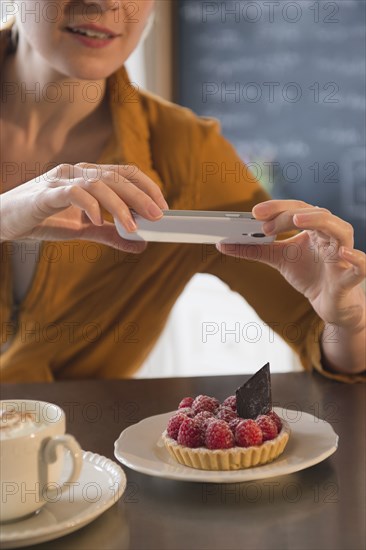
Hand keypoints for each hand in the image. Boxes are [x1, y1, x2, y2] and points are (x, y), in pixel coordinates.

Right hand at [0, 163, 168, 251]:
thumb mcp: (82, 230)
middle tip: (157, 216)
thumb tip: (140, 245)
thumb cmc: (42, 220)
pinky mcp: (45, 193)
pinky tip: (97, 221)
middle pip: (116, 177)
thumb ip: (110, 234)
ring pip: (98, 183)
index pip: (124, 172)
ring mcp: (60, 180)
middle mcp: (76, 172)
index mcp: (87, 176)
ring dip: (119, 205)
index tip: (162, 205)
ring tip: (132, 226)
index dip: (146, 186)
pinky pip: (73, 192)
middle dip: (140, 196)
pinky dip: (89, 205)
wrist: (3, 222)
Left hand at [217, 200, 365, 331]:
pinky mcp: (352, 276)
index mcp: (314, 227)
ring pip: (340, 230)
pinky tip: (343, 253)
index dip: (277, 208)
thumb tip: (223, 244)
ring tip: (298, 221)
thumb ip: (253, 251)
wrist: (330, 303)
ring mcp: (344, 254)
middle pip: (315, 215)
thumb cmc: (309, 274)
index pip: (297, 209)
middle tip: (264, 224)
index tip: (254, 213)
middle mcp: (331, 235)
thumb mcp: (278, 260)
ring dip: (319, 222)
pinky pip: (361, 264)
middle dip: (288, 215)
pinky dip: (356, 257)